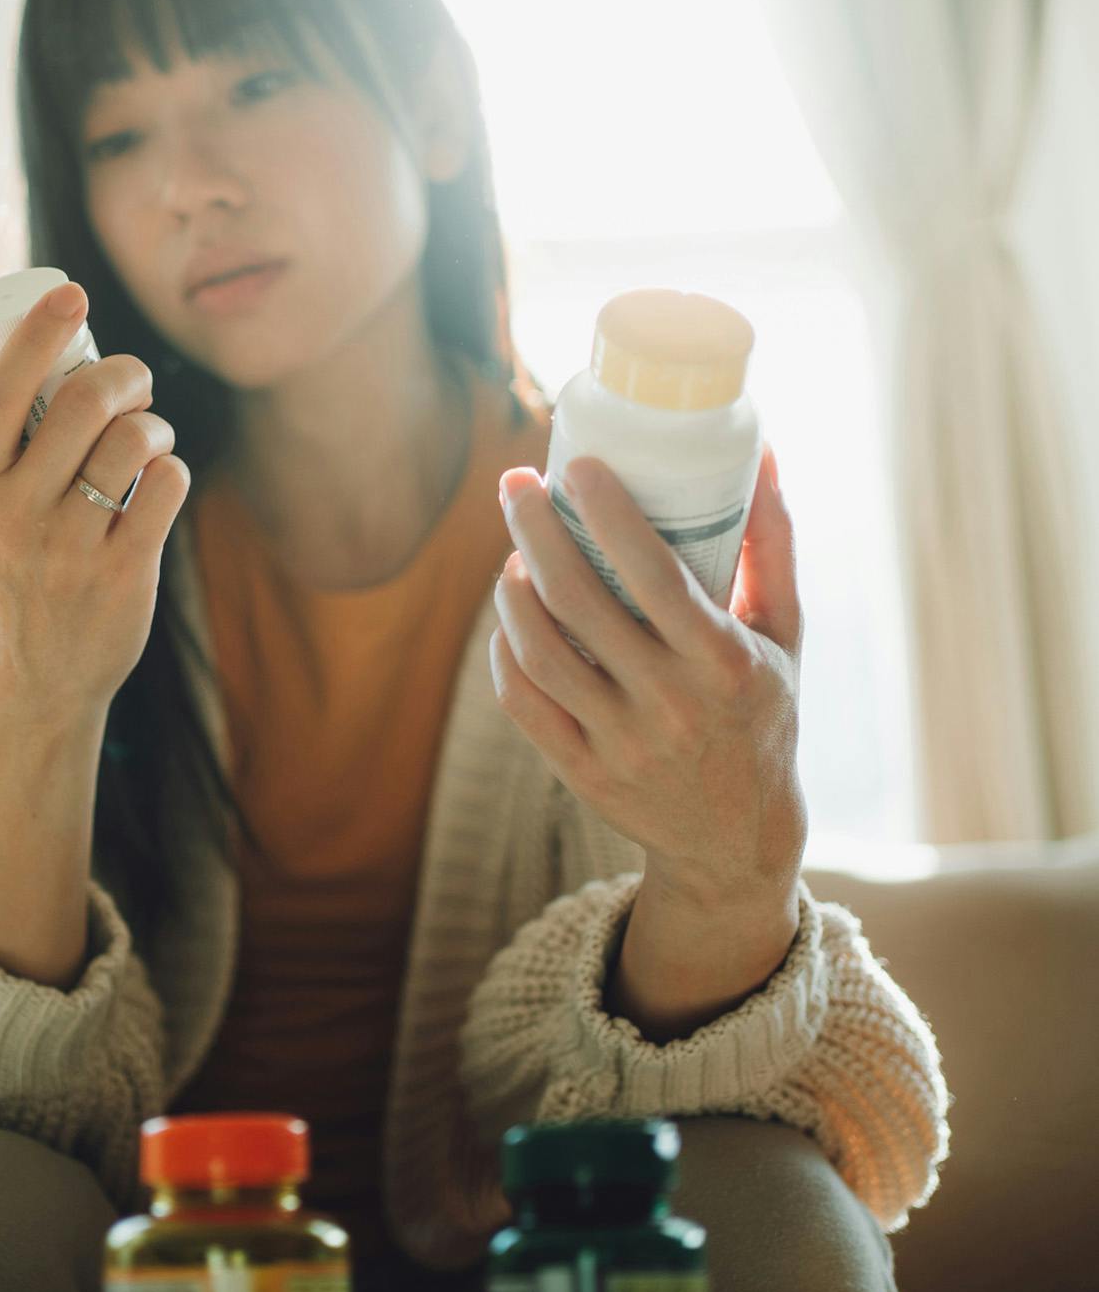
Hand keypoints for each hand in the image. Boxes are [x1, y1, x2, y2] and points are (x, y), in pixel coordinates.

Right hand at [0, 281, 190, 715]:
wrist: (41, 673)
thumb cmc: (8, 567)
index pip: (2, 391)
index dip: (38, 333)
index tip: (72, 294)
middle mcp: (15, 516)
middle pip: (82, 405)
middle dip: (124, 374)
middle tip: (135, 381)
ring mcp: (70, 548)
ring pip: (131, 443)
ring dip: (153, 424)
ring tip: (150, 435)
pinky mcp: (122, 573)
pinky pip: (165, 488)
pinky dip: (172, 469)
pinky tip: (161, 477)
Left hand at [490, 445, 806, 913]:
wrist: (737, 837)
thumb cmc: (762, 712)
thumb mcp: (784, 635)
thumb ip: (771, 545)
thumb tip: (758, 453)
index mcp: (725, 663)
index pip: (655, 575)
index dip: (609, 515)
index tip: (578, 464)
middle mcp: (671, 704)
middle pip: (579, 603)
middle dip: (536, 531)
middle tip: (517, 485)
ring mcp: (621, 743)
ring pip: (541, 652)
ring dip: (513, 591)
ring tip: (514, 554)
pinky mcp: (582, 773)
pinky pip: (523, 702)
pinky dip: (506, 650)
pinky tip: (511, 616)